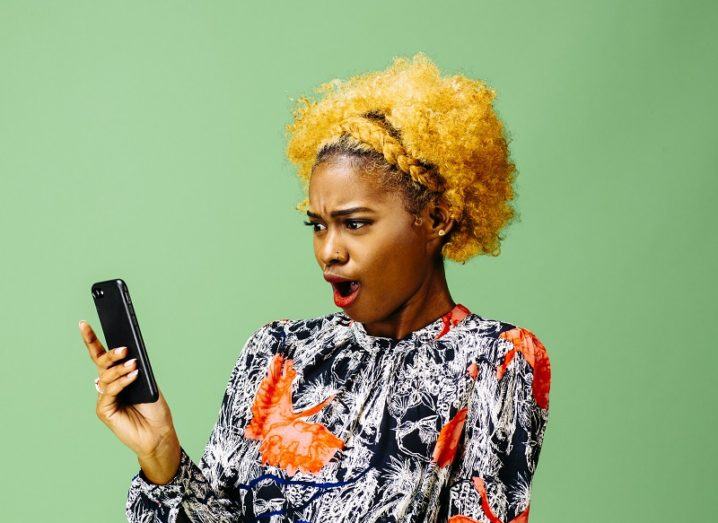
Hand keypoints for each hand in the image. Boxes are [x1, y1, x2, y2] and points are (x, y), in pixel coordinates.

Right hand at [79, 320, 179, 466]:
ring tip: (133, 365)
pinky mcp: (104, 410)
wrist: (159, 432)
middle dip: (109, 353)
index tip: (83, 323)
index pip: (102, 355)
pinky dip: (121, 383)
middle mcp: (108, 385)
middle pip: (99, 363)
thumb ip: (136, 369)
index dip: (91, 339)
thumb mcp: (148, 382)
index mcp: (117, 376)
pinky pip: (109, 391)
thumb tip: (128, 355)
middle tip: (124, 349)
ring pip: (105, 376)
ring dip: (120, 369)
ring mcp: (105, 398)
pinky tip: (132, 377)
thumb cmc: (155, 409)